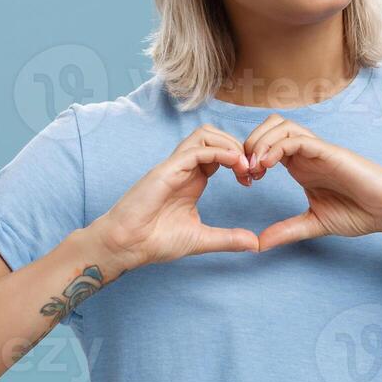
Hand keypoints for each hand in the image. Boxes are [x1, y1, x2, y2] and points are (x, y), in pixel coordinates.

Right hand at [88, 125, 261, 269]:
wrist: (126, 246)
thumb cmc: (155, 241)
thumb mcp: (201, 238)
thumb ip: (228, 238)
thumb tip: (255, 244)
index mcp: (192, 179)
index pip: (219, 152)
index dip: (239, 159)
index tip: (251, 180)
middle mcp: (184, 168)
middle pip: (213, 136)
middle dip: (237, 146)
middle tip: (250, 170)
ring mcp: (174, 167)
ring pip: (204, 135)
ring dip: (228, 144)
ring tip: (243, 165)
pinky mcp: (166, 170)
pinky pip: (195, 150)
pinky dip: (217, 152)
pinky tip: (233, 163)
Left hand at [240, 115, 381, 250]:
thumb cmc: (360, 212)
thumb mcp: (314, 223)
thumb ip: (287, 230)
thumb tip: (259, 244)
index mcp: (301, 165)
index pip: (266, 144)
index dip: (249, 157)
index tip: (245, 181)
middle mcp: (307, 153)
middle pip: (269, 126)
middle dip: (250, 144)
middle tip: (246, 172)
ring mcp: (318, 150)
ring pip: (280, 126)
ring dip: (261, 143)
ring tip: (255, 169)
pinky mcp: (329, 152)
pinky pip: (297, 139)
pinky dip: (277, 147)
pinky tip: (268, 166)